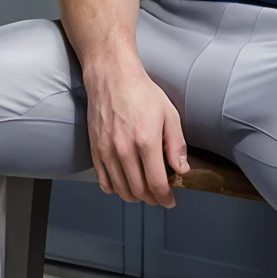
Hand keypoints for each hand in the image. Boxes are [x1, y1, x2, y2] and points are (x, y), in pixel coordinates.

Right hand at [84, 58, 188, 207]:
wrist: (111, 77)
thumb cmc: (142, 92)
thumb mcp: (169, 115)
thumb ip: (176, 145)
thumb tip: (181, 169)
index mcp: (146, 142)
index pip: (156, 184)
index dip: (165, 198)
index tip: (170, 200)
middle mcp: (124, 150)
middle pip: (138, 191)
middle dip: (152, 199)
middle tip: (160, 197)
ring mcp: (107, 151)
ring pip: (120, 190)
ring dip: (134, 197)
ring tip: (144, 192)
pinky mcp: (95, 149)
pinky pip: (103, 180)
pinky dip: (114, 188)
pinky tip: (124, 185)